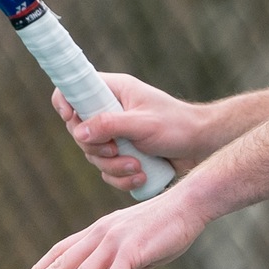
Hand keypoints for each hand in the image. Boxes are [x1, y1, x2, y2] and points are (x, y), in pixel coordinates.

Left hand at [9, 185, 206, 268]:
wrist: (191, 203)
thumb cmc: (170, 224)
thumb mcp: (142, 249)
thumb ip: (126, 268)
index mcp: (100, 231)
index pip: (61, 250)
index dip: (40, 267)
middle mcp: (100, 235)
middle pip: (60, 264)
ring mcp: (113, 243)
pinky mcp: (131, 253)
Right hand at [52, 73, 211, 193]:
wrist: (202, 147)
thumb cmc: (177, 126)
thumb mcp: (143, 123)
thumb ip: (110, 125)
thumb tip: (79, 132)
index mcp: (113, 91)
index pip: (74, 89)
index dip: (65, 103)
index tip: (71, 119)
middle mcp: (110, 111)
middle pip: (79, 131)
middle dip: (97, 148)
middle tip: (117, 150)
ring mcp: (116, 135)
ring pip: (93, 156)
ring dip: (113, 167)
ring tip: (138, 167)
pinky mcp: (124, 156)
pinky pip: (108, 172)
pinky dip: (122, 178)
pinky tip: (142, 177)